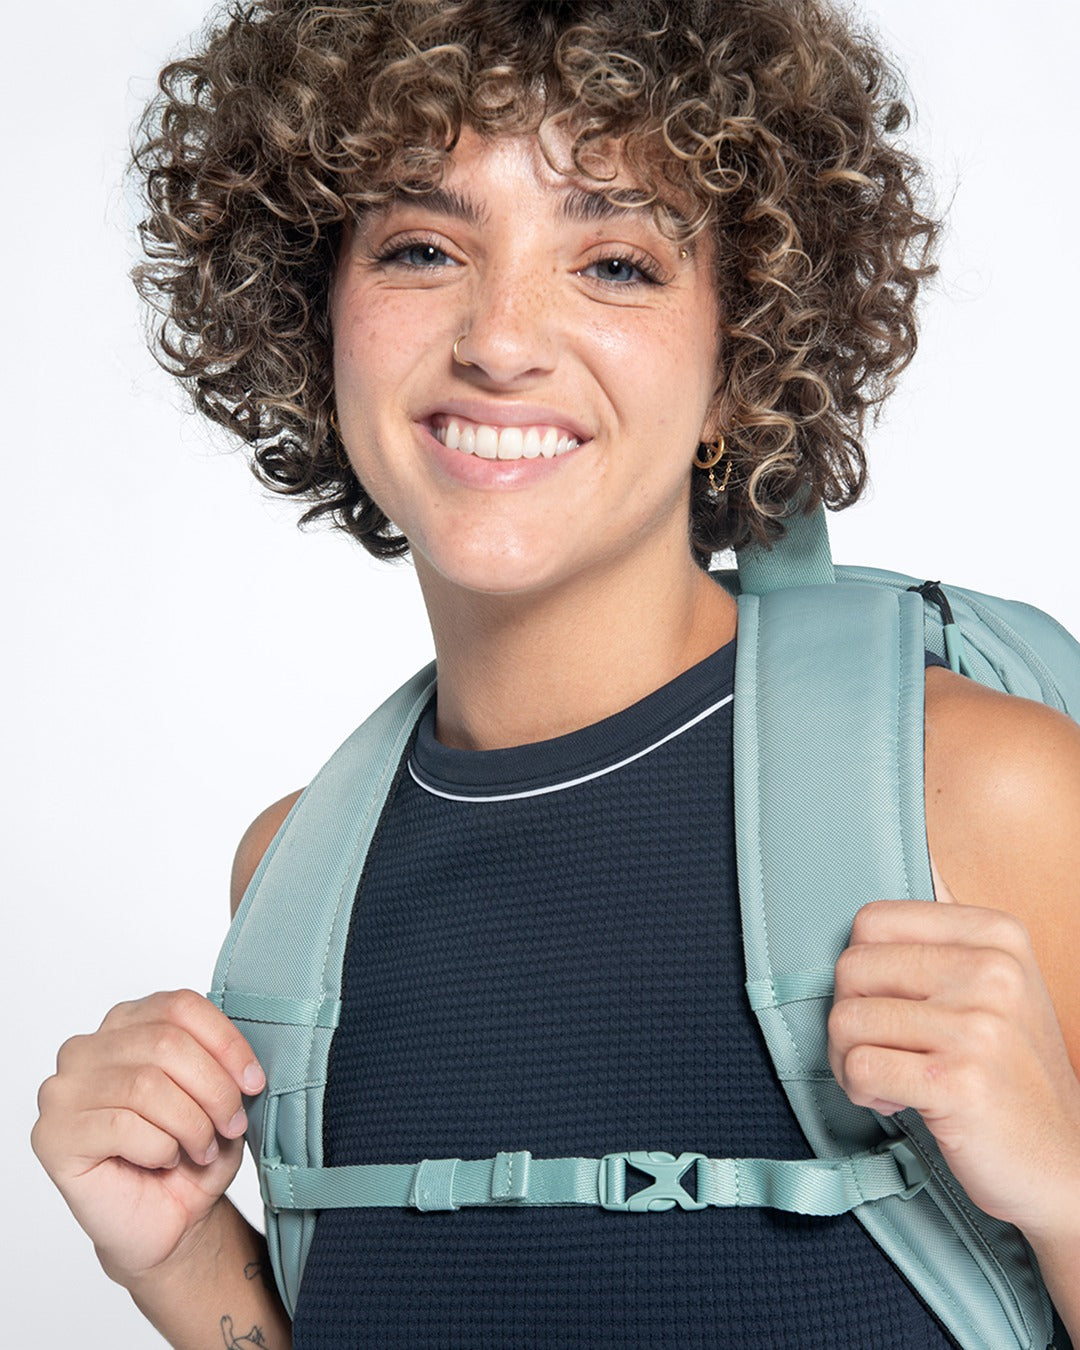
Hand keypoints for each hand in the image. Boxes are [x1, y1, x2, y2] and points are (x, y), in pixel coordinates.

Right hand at [32, 990, 264, 1285]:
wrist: (166, 1221)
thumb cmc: (190, 1153)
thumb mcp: (219, 1097)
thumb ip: (222, 1064)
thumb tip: (241, 1062)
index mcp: (126, 1023)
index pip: (180, 1005)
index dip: (226, 1042)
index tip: (253, 1081)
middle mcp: (86, 1048)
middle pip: (166, 1043)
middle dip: (214, 1088)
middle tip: (232, 1124)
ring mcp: (63, 1091)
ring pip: (146, 1085)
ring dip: (191, 1123)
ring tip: (203, 1148)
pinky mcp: (53, 1135)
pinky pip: (121, 1126)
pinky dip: (160, 1147)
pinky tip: (166, 1160)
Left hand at [828, 901, 1079, 1239]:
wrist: (1066, 1167)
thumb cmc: (1011, 1077)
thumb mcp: (996, 989)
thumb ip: (941, 945)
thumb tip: (880, 901)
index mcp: (996, 934)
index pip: (871, 921)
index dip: (860, 970)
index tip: (884, 1005)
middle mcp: (991, 970)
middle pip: (851, 968)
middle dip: (847, 1018)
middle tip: (876, 1051)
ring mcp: (978, 1026)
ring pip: (847, 1020)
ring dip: (849, 1061)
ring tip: (885, 1080)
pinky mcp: (959, 1081)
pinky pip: (861, 1068)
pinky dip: (861, 1091)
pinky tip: (894, 1102)